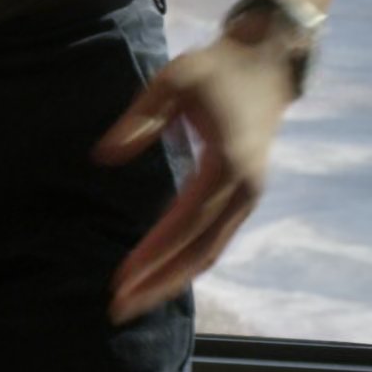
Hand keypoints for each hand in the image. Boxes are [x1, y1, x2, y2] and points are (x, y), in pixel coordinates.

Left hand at [92, 30, 298, 321]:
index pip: (184, 224)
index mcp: (227, 166)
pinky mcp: (245, 195)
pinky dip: (188, 262)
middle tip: (119, 309)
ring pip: (210, 252)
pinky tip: (161, 274)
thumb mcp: (174, 81)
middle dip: (159, 284)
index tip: (120, 279)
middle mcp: (244, 190)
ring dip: (173, 279)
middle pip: (199, 253)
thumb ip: (140, 119)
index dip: (152, 254)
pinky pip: (216, 239)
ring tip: (135, 300)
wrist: (267, 62)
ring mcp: (249, 196)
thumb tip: (105, 156)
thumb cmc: (217, 68)